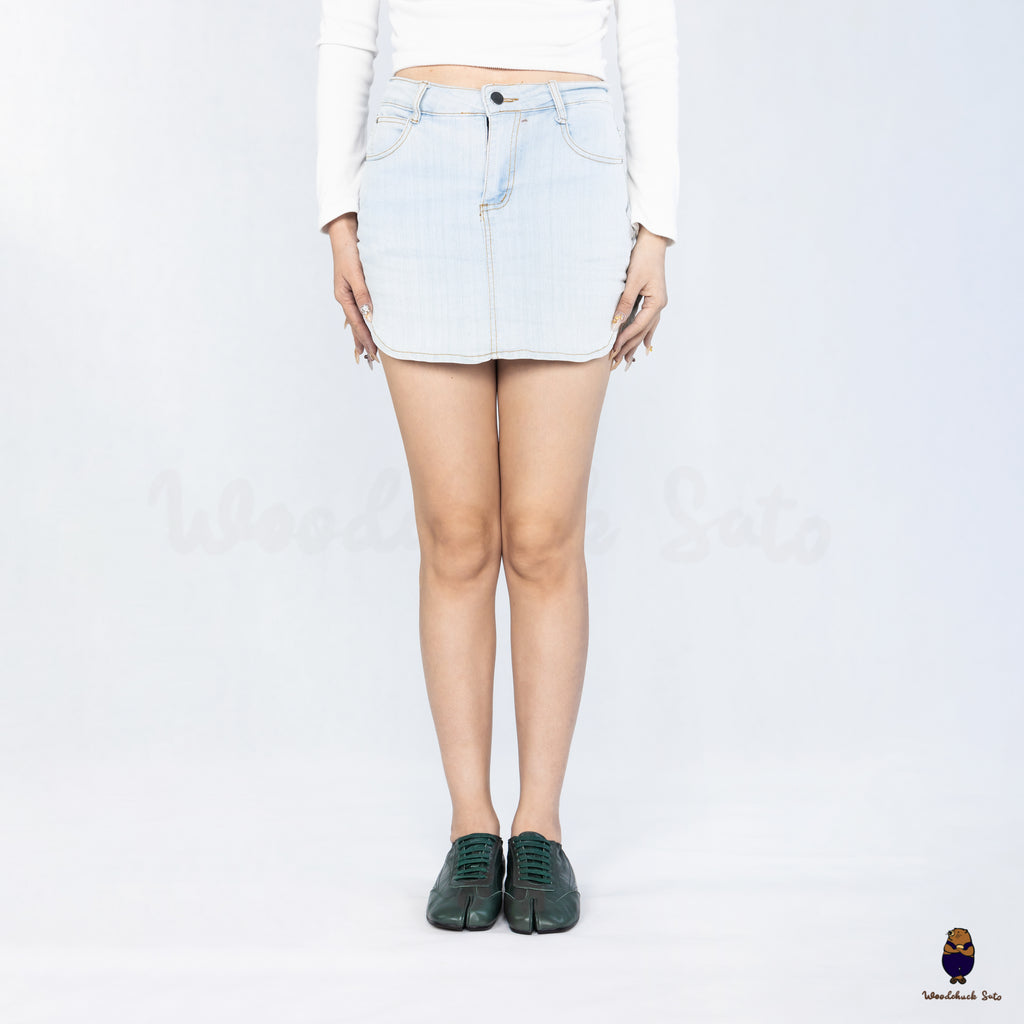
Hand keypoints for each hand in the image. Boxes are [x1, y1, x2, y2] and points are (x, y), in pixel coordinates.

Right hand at [327, 213, 378, 368]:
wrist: (345, 234)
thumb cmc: (350, 252)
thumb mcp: (356, 273)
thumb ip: (363, 294)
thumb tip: (370, 315)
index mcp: (343, 296)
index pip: (357, 323)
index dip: (365, 339)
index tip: (374, 353)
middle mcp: (345, 298)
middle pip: (355, 325)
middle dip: (363, 342)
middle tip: (373, 360)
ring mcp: (349, 294)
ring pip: (357, 319)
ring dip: (362, 335)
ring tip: (366, 351)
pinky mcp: (355, 288)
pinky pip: (360, 310)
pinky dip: (363, 322)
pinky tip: (366, 328)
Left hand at [608, 225, 669, 370]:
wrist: (652, 242)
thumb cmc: (643, 258)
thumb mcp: (632, 281)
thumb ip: (624, 303)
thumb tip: (616, 323)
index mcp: (656, 302)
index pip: (639, 326)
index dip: (625, 338)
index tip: (613, 349)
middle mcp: (659, 305)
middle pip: (643, 331)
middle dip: (629, 347)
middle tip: (617, 362)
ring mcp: (658, 303)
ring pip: (646, 329)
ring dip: (635, 344)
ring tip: (628, 360)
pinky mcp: (653, 299)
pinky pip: (649, 322)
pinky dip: (645, 334)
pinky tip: (645, 345)